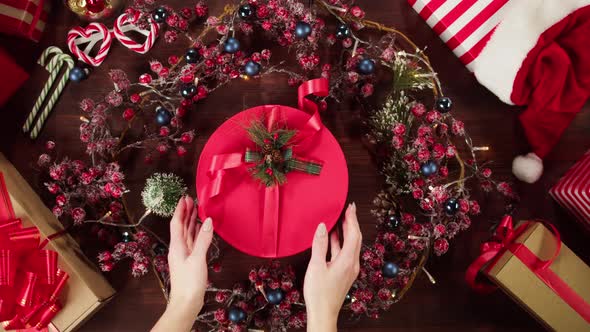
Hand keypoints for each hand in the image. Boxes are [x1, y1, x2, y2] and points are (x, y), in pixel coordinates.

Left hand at [152, 196, 213, 331]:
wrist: (186, 302)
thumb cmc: (189, 282)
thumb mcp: (197, 259)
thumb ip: (203, 240)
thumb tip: (208, 221)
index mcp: (177, 246)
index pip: (177, 223)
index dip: (180, 210)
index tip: (184, 198)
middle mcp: (179, 248)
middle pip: (181, 227)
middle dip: (186, 213)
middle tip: (192, 200)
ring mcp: (184, 254)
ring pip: (187, 234)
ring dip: (191, 221)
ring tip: (197, 210)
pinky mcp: (190, 260)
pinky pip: (193, 242)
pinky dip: (197, 233)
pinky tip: (201, 229)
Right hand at [303, 203, 361, 331]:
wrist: (323, 313)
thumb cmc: (319, 293)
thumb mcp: (316, 266)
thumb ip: (320, 245)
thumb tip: (323, 227)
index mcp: (347, 261)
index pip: (354, 234)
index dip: (352, 219)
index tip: (350, 207)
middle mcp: (352, 264)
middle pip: (355, 239)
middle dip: (351, 223)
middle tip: (347, 210)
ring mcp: (349, 270)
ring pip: (350, 246)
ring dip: (345, 232)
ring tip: (339, 220)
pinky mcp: (343, 274)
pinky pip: (344, 253)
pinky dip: (340, 243)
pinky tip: (332, 238)